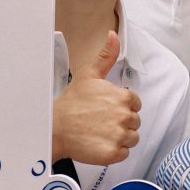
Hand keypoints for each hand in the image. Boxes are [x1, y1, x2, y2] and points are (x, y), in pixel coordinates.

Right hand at [52, 31, 140, 163]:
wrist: (54, 128)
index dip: (121, 106)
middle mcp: (124, 116)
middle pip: (134, 121)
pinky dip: (114, 151)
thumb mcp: (89, 75)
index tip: (106, 108)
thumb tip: (114, 36)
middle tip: (101, 120)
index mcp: (122, 97)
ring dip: (119, 136)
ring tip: (100, 131)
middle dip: (121, 121)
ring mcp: (119, 136)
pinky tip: (100, 142)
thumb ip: (106, 56)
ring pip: (132, 138)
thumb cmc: (71, 103)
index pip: (134, 103)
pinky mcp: (113, 153)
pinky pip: (124, 153)